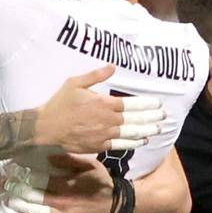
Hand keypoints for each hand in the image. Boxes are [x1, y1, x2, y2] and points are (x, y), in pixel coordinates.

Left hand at [0, 154, 116, 212]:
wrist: (114, 205)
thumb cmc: (99, 182)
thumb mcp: (89, 165)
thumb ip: (69, 159)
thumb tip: (48, 155)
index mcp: (66, 185)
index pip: (37, 180)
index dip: (23, 175)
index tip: (12, 170)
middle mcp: (62, 202)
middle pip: (32, 196)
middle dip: (16, 189)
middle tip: (5, 184)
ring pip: (34, 212)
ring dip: (19, 206)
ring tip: (8, 200)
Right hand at [35, 65, 166, 153]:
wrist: (47, 128)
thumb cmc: (60, 103)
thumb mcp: (75, 83)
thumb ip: (96, 75)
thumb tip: (113, 66)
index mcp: (104, 104)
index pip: (131, 104)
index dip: (147, 104)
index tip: (159, 103)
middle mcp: (109, 120)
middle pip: (136, 119)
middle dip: (152, 117)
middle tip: (164, 116)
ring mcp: (106, 135)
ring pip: (132, 133)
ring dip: (147, 131)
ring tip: (158, 128)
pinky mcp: (100, 146)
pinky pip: (122, 145)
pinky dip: (134, 143)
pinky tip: (142, 141)